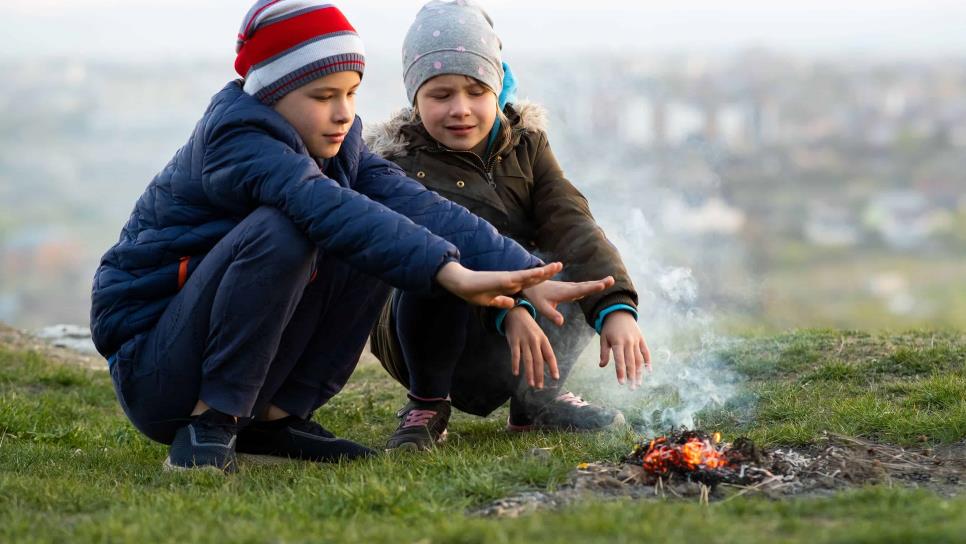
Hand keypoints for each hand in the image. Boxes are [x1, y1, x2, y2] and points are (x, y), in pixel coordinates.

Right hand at [435, 261, 562, 307]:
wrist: (461, 284)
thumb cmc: (474, 292)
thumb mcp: (491, 301)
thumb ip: (502, 302)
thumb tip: (513, 303)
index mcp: (509, 285)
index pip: (528, 282)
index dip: (539, 279)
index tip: (550, 276)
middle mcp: (511, 280)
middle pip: (532, 276)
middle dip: (547, 272)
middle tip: (560, 265)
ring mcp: (508, 278)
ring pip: (530, 275)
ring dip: (544, 271)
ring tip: (558, 266)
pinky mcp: (503, 279)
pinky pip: (521, 277)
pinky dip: (532, 274)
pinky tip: (541, 272)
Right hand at [505, 307, 558, 388]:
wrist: (516, 313)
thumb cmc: (529, 328)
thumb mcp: (539, 335)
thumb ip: (542, 349)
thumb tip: (547, 363)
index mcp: (543, 339)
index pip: (550, 356)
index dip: (553, 367)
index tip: (555, 378)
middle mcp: (535, 340)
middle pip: (538, 360)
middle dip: (539, 375)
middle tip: (540, 386)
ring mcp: (524, 340)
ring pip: (528, 359)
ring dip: (529, 373)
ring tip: (531, 384)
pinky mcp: (513, 340)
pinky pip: (515, 354)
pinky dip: (515, 364)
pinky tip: (516, 373)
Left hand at [522, 276, 615, 325]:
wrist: (531, 285)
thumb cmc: (537, 298)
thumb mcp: (543, 308)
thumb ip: (552, 315)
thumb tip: (561, 323)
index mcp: (565, 292)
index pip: (581, 290)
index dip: (592, 288)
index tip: (603, 285)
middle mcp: (569, 288)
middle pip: (586, 286)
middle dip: (599, 283)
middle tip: (612, 280)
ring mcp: (569, 287)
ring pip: (585, 285)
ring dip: (597, 283)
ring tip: (609, 281)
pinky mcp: (569, 288)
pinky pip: (582, 286)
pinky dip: (591, 285)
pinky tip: (598, 285)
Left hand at [599, 311, 650, 388]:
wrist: (619, 313)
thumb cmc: (609, 328)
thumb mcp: (603, 339)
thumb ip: (603, 353)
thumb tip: (601, 366)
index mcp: (617, 342)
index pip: (619, 361)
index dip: (621, 372)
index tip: (621, 383)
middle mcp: (628, 342)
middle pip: (631, 362)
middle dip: (631, 376)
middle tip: (632, 388)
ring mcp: (636, 340)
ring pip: (639, 359)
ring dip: (639, 372)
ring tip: (638, 383)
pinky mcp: (641, 339)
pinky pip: (646, 351)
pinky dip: (648, 361)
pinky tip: (649, 371)